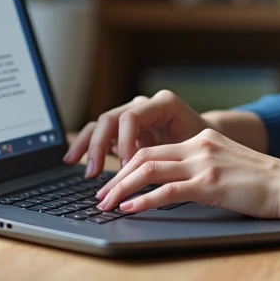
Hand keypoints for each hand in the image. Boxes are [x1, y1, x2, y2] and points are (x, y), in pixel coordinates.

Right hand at [63, 90, 208, 178]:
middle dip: (99, 145)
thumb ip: (171, 157)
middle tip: (93, 171)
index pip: (132, 117)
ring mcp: (131, 115)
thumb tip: (151, 176)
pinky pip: (99, 133)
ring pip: (100, 123)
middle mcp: (143, 106)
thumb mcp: (192, 149)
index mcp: (163, 104)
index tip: (125, 166)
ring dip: (86, 144)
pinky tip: (74, 161)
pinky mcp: (123, 130)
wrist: (206, 142)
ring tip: (73, 163)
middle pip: (111, 118)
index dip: (124, 141)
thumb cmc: (202, 145)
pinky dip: (86, 145)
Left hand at [93, 127, 279, 219]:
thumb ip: (203, 169)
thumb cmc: (265, 183)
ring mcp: (204, 163)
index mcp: (203, 139)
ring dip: (122, 188)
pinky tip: (131, 208)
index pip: (154, 148)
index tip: (114, 182)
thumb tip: (175, 187)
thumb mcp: (228, 166)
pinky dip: (144, 199)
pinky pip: (167, 189)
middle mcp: (200, 146)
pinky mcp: (210, 183)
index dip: (128, 165)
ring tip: (107, 204)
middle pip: (145, 155)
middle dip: (118, 177)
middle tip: (101, 196)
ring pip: (149, 169)